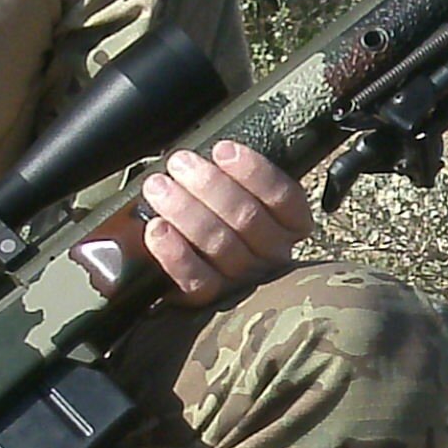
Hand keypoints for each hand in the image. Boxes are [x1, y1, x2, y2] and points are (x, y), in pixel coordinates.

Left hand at [139, 141, 313, 304]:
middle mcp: (271, 254)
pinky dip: (174, 252)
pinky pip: (196, 278)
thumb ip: (235, 173)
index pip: (284, 198)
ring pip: (220, 245)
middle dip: (209, 186)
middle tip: (180, 163)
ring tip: (159, 187)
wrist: (199, 264)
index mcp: (289, 225)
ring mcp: (242, 278)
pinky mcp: (211, 297)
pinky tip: (157, 229)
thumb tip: (214, 149)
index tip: (223, 150)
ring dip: (185, 210)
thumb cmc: (221, 214)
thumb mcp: (241, 190)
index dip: (254, 173)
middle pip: (247, 219)